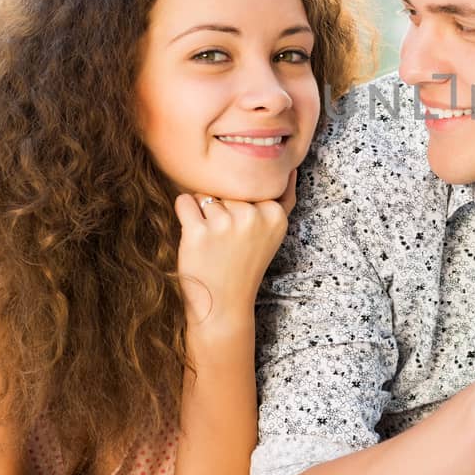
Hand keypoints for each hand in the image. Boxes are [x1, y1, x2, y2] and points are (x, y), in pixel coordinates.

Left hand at [173, 167, 295, 325]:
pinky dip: (184, 214)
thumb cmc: (246, 264)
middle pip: (225, 187)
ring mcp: (225, 224)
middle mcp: (252, 216)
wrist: (224, 304)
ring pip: (203, 193)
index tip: (244, 230)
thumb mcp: (274, 232)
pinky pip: (183, 202)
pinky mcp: (198, 233)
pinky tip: (195, 235)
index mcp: (274, 214)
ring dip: (202, 212)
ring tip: (212, 239)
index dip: (240, 203)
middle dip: (222, 206)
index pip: (247, 182)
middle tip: (227, 238)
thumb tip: (291, 169)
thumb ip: (284, 200)